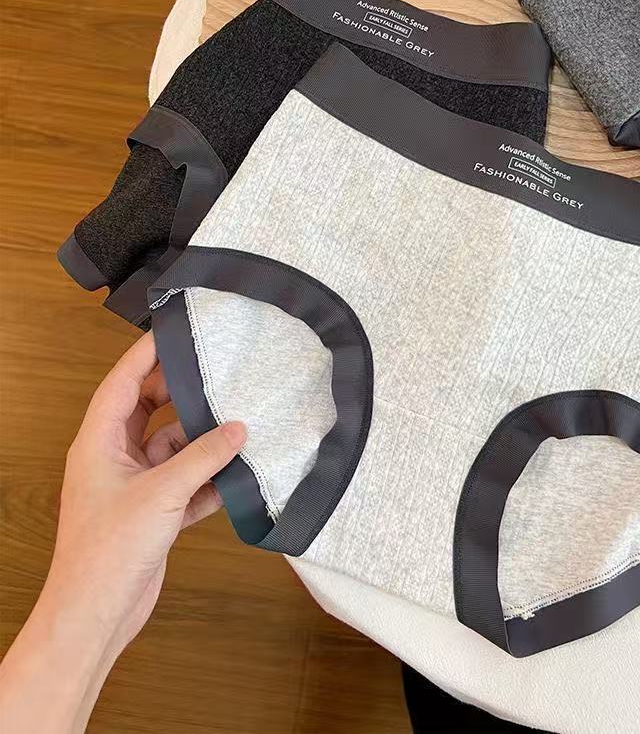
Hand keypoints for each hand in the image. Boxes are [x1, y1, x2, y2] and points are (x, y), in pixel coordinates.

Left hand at [0, 331, 245, 732]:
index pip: (122, 383)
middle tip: (214, 374)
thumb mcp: (161, 493)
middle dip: (180, 395)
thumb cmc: (107, 552)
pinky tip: (236, 475)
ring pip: (171, 447)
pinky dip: (208, 479)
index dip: (146, 355)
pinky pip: (185, 482)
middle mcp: (113, 459)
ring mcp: (133, 486)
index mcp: (98, 443)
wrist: (96, 614)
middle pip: (148, 410)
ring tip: (237, 426)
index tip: (175, 332)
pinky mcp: (152, 512)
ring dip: (201, 441)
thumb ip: (203, 457)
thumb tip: (236, 429)